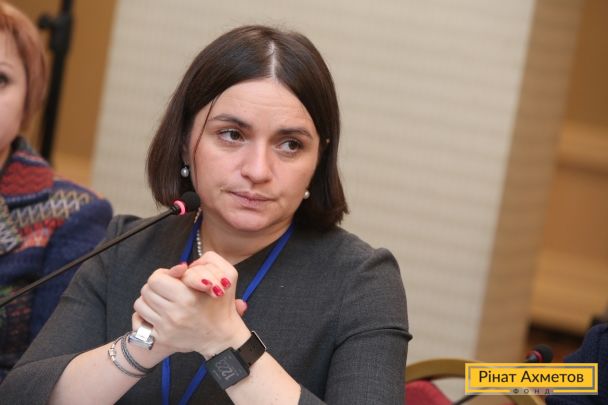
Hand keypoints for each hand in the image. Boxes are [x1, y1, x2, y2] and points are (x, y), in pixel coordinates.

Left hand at [133, 256, 248, 357]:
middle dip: (156, 287)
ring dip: (150, 301)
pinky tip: (159, 315)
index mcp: (188, 297)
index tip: (172, 278)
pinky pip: (140, 322)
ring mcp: (167, 328)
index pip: (156, 279)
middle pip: (146, 290)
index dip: (163, 275)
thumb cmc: (221, 305)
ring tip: (164, 302)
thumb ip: (201, 266)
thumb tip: (178, 267)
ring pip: (140, 304)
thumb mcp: (223, 278)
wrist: (222, 337)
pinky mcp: (162, 339)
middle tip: (168, 290)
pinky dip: (146, 316)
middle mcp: (175, 313)